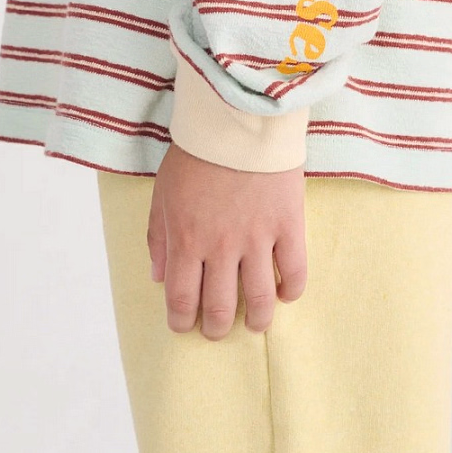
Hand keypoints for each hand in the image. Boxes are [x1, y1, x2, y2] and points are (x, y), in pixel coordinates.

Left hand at [147, 141, 307, 339]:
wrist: (239, 122)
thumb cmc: (197, 154)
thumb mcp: (162, 193)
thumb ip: (158, 237)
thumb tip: (158, 276)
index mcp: (185, 239)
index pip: (181, 298)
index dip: (181, 320)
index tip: (184, 327)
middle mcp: (220, 247)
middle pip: (219, 306)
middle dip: (215, 327)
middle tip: (217, 330)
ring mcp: (257, 239)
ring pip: (258, 298)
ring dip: (255, 320)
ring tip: (254, 325)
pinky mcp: (288, 226)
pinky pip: (294, 270)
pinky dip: (290, 290)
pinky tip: (284, 295)